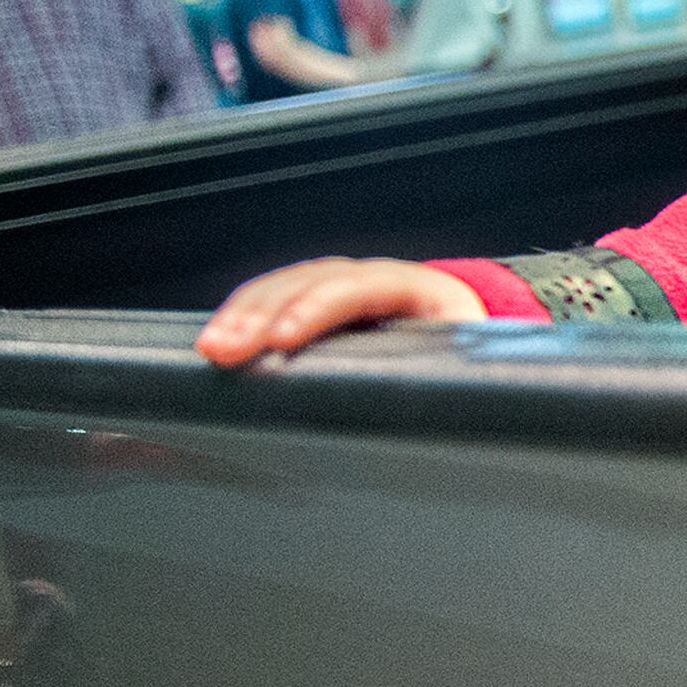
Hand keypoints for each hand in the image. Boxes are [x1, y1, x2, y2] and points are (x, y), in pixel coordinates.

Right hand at [195, 258, 486, 367]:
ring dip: (243, 317)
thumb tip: (438, 405)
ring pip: (285, 288)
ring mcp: (344, 289)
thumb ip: (451, 386)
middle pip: (311, 283)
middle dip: (263, 315)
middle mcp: (379, 281)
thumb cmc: (471, 370)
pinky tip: (217, 342)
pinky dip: (243, 320)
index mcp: (423, 291)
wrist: (475, 354)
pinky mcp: (318, 307)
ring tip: (211, 349)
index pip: (362, 288)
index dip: (318, 310)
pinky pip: (275, 302)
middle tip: (225, 350)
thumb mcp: (469, 376)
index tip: (283, 340)